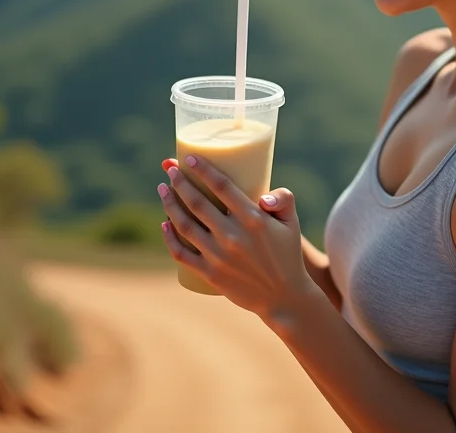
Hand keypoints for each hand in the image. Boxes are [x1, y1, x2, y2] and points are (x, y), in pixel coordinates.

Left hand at [157, 156, 317, 323]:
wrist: (284, 297)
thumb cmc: (287, 254)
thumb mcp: (292, 223)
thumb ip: (284, 199)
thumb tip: (262, 196)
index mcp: (253, 219)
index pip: (222, 186)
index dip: (203, 169)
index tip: (189, 157)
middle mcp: (233, 236)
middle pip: (198, 202)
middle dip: (180, 182)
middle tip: (170, 169)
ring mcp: (219, 256)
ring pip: (185, 224)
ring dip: (170, 203)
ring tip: (163, 189)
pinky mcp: (210, 273)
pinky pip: (182, 253)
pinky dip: (169, 238)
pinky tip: (163, 224)